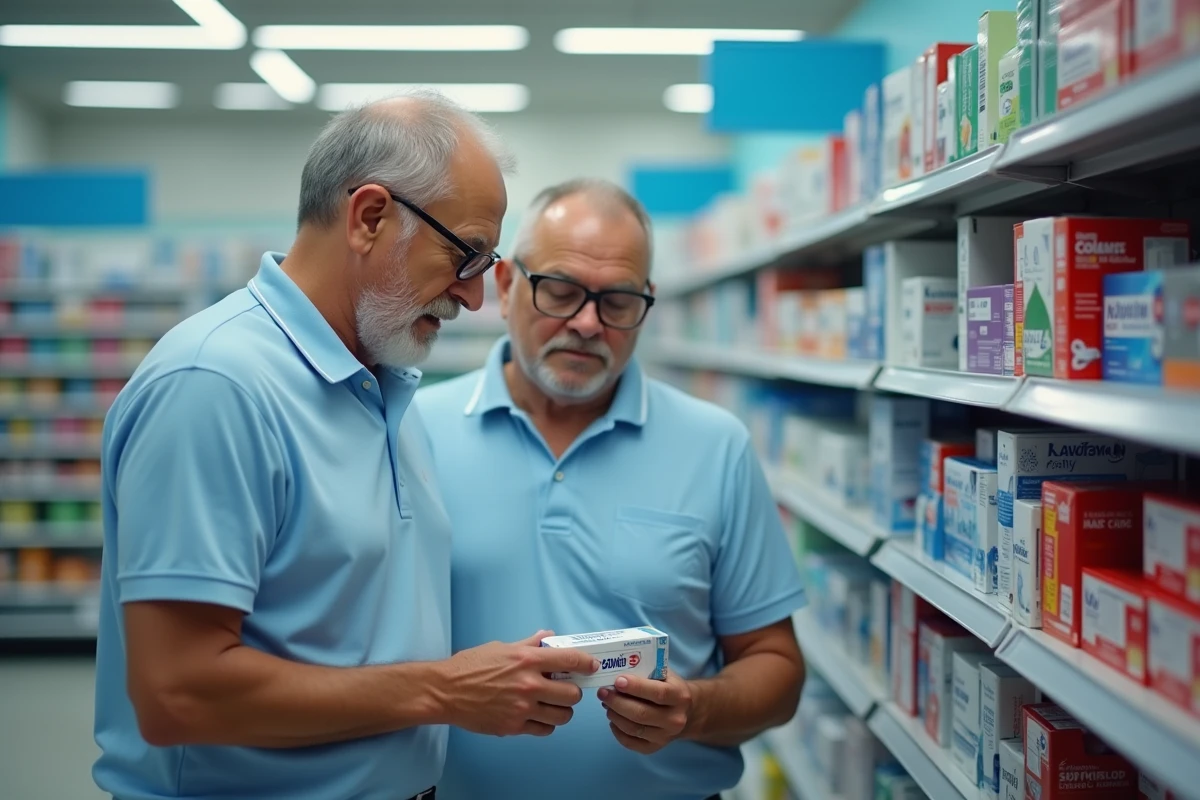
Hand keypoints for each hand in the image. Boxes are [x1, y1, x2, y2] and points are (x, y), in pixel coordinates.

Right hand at [438, 630, 598, 737]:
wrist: (445, 691)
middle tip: (565, 688)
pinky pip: (544, 730)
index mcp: (527, 660)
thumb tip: (547, 636)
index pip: (569, 660)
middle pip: (572, 693)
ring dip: (562, 710)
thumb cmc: (470, 666)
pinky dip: (546, 724)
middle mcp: (529, 684)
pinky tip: (539, 716)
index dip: (585, 663)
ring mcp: (522, 708)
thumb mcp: (501, 647)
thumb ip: (528, 644)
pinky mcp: (514, 727)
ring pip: (563, 715)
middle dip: (572, 690)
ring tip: (553, 704)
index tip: (590, 666)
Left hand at [598, 671, 692, 754]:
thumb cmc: (670, 687)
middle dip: (617, 702)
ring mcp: (665, 736)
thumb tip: (617, 672)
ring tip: (606, 704)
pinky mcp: (655, 748)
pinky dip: (617, 731)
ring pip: (633, 729)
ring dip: (614, 715)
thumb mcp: (665, 674)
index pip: (658, 693)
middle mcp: (675, 720)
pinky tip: (612, 719)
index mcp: (679, 696)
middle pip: (641, 714)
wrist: (687, 712)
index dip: (636, 687)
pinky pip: (630, 743)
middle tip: (603, 692)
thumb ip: (646, 672)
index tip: (617, 681)